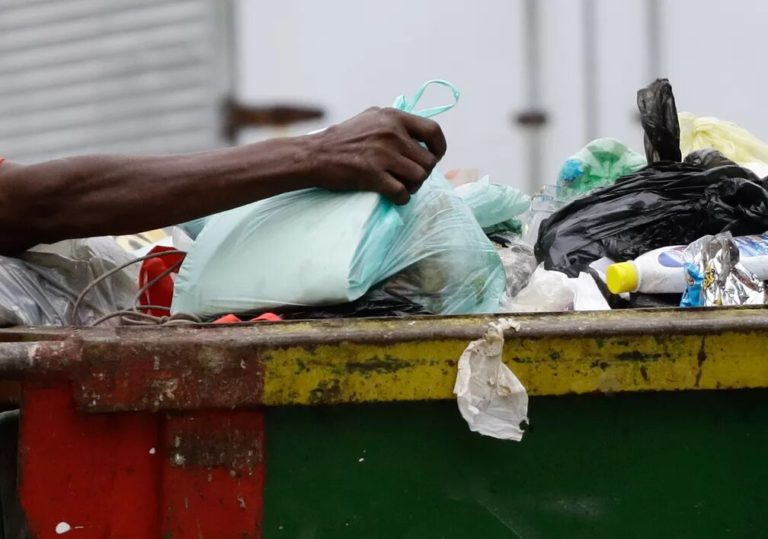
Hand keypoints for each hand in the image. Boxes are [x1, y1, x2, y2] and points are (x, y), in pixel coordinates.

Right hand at [306, 107, 446, 204]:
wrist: (314, 154)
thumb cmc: (341, 138)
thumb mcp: (370, 118)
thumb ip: (394, 122)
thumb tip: (418, 132)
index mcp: (393, 117)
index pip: (433, 131)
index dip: (440, 148)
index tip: (434, 157)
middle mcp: (392, 133)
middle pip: (429, 160)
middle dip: (423, 173)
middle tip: (410, 177)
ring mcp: (383, 154)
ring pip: (420, 177)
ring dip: (414, 186)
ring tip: (402, 186)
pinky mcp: (373, 175)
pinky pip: (403, 192)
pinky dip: (402, 198)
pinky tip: (394, 196)